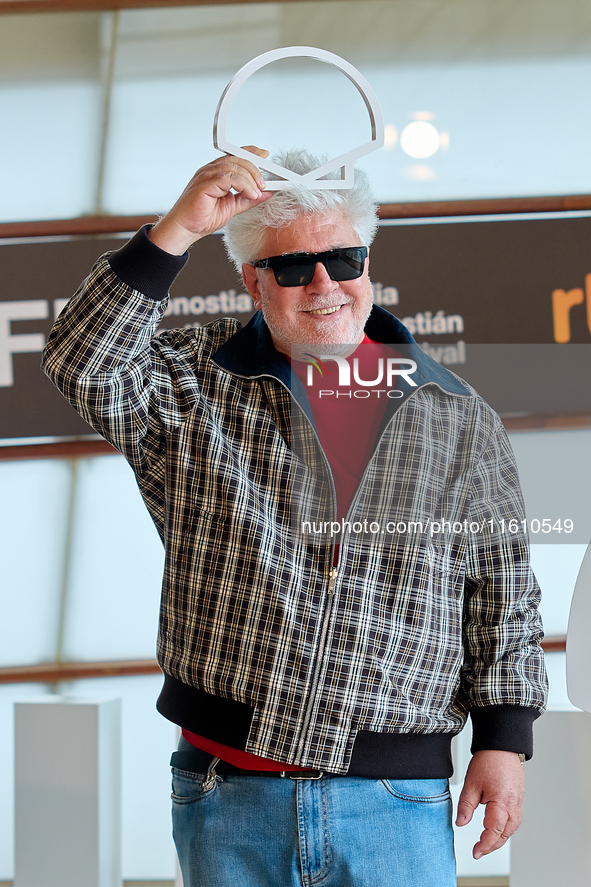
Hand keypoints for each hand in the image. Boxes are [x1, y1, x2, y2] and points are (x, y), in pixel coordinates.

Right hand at [148, 146, 271, 254]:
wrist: (185, 229)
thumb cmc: (202, 218)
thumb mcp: (232, 207)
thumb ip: (247, 200)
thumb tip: (265, 194)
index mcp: (215, 173)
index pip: (234, 155)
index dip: (250, 152)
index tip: (264, 156)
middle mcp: (210, 170)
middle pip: (237, 159)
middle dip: (254, 169)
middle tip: (263, 185)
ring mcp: (206, 175)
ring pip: (234, 167)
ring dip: (250, 179)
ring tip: (256, 193)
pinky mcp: (204, 184)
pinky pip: (228, 177)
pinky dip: (243, 184)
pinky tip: (249, 194)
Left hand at [456, 750, 524, 858]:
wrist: (502, 746)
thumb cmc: (488, 761)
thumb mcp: (471, 783)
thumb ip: (466, 805)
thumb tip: (460, 823)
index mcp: (502, 802)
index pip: (493, 831)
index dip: (484, 844)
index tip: (475, 851)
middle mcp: (513, 806)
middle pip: (504, 834)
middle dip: (491, 846)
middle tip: (478, 851)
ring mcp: (518, 803)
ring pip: (510, 829)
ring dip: (499, 839)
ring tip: (486, 844)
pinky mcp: (518, 799)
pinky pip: (514, 820)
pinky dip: (505, 829)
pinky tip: (496, 830)